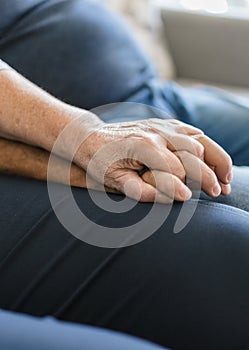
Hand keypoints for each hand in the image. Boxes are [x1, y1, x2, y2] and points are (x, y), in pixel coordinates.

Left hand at [77, 119, 231, 202]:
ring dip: (216, 158)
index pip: (177, 170)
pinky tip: (213, 159)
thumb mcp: (114, 181)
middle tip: (219, 193)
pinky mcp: (163, 123)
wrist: (89, 138)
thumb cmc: (100, 162)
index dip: (188, 187)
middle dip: (210, 175)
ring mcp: (161, 125)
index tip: (194, 200)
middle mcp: (156, 133)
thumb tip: (181, 195)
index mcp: (144, 147)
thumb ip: (145, 191)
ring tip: (226, 178)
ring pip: (199, 140)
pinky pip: (192, 131)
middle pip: (194, 153)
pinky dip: (207, 145)